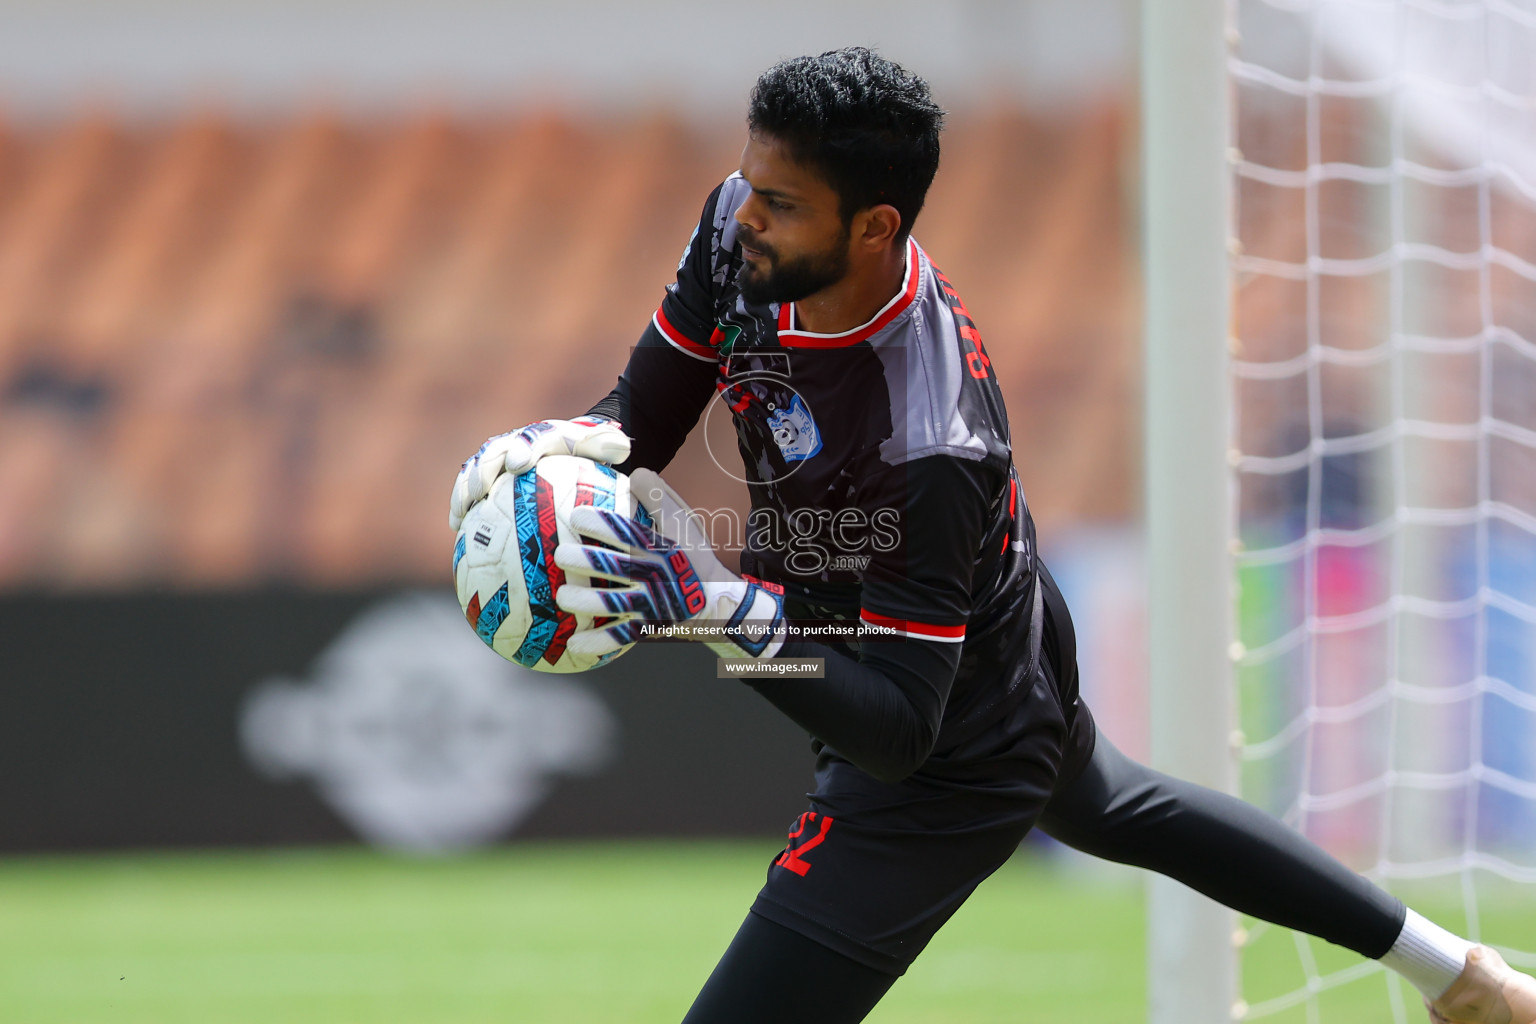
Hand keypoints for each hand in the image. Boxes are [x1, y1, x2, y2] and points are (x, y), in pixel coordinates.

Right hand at [449, 416, 630, 529]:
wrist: (575, 447)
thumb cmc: (593, 453)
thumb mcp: (606, 448)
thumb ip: (610, 446)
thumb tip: (624, 446)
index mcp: (544, 436)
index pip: (532, 438)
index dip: (522, 448)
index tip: (518, 464)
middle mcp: (516, 444)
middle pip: (492, 453)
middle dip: (482, 470)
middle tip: (478, 491)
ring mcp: (499, 460)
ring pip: (474, 472)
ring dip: (463, 491)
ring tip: (458, 517)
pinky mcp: (490, 477)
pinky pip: (473, 492)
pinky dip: (463, 507)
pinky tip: (458, 531)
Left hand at [553, 468, 785, 659]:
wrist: (717, 599)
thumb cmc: (693, 555)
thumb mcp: (684, 521)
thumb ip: (659, 496)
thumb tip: (634, 473)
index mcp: (658, 547)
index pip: (626, 532)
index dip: (600, 523)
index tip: (575, 516)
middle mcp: (652, 574)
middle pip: (613, 568)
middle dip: (583, 561)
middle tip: (561, 556)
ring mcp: (650, 603)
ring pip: (612, 604)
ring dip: (585, 601)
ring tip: (563, 597)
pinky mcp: (648, 625)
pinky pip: (621, 636)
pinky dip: (598, 642)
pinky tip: (575, 644)